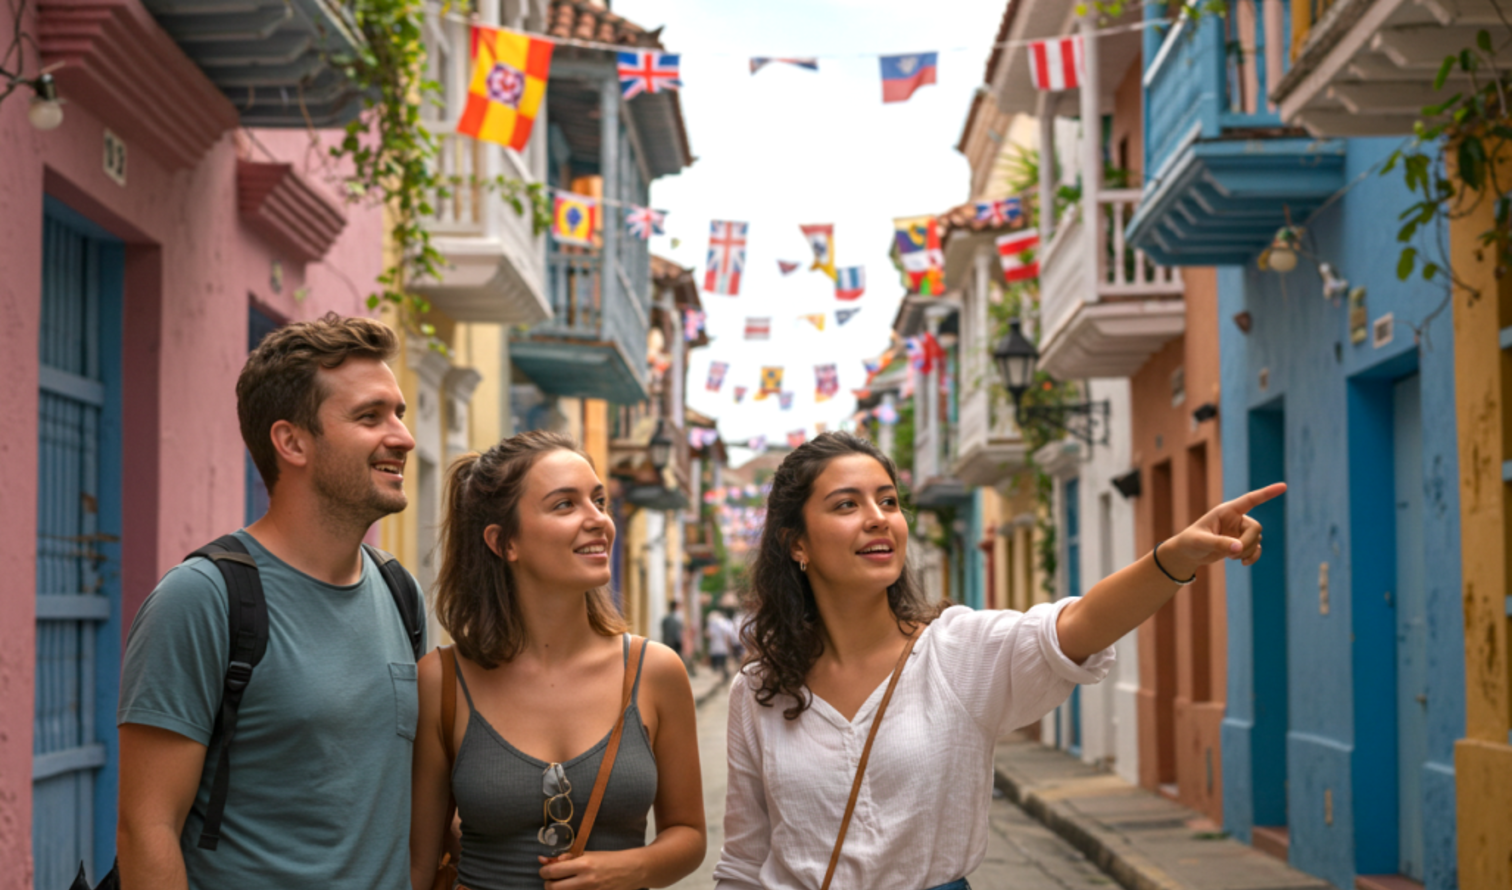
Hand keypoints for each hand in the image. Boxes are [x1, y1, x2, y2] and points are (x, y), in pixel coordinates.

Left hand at [538, 851, 645, 889]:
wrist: (632, 870)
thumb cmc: (609, 860)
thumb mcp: (587, 853)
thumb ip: (566, 858)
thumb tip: (543, 860)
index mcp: (584, 865)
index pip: (552, 872)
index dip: (544, 871)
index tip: (545, 870)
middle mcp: (586, 881)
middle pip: (553, 889)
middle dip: (548, 884)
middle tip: (553, 880)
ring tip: (563, 885)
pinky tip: (574, 889)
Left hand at [1161, 482, 1286, 577]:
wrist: (1188, 554)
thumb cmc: (1190, 542)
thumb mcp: (1201, 542)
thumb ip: (1219, 543)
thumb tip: (1238, 548)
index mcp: (1227, 511)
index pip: (1250, 500)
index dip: (1267, 493)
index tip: (1283, 486)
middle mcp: (1236, 519)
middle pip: (1256, 528)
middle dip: (1247, 543)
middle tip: (1232, 554)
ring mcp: (1240, 531)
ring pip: (1257, 540)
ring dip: (1246, 551)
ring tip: (1229, 557)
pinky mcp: (1241, 543)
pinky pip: (1256, 549)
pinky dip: (1252, 557)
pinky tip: (1244, 563)